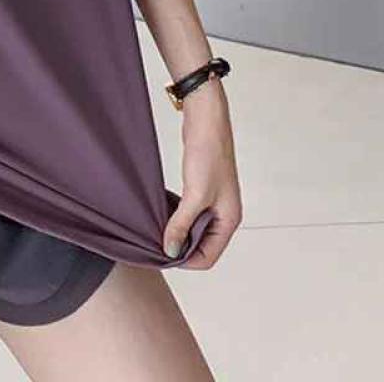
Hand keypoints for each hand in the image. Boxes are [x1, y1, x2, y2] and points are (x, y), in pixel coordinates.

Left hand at [163, 79, 241, 267]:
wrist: (206, 121)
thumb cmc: (208, 155)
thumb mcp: (194, 194)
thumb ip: (181, 224)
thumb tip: (170, 250)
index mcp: (229, 220)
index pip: (208, 257)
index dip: (185, 261)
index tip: (161, 256)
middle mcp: (224, 215)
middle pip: (201, 246)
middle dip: (179, 248)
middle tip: (153, 244)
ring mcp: (213, 202)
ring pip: (193, 229)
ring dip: (176, 232)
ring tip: (154, 230)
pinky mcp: (202, 190)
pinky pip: (188, 213)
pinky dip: (176, 217)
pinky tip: (160, 213)